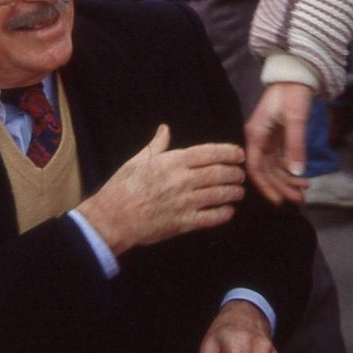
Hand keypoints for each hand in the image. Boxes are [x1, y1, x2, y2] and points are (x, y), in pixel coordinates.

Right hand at [79, 124, 244, 255]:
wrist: (112, 218)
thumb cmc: (123, 186)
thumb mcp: (138, 160)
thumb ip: (157, 145)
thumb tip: (165, 129)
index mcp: (172, 162)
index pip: (208, 153)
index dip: (227, 152)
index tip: (239, 154)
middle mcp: (181, 180)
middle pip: (218, 173)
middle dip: (234, 173)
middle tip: (241, 174)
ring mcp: (184, 202)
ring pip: (218, 195)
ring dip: (233, 192)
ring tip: (239, 191)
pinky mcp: (182, 223)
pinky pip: (210, 218)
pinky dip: (223, 214)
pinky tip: (229, 211)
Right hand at [244, 83, 312, 204]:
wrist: (296, 74)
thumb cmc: (292, 94)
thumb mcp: (295, 120)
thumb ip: (295, 146)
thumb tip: (297, 173)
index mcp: (255, 135)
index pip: (255, 168)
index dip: (266, 187)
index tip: (279, 201)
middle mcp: (257, 139)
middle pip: (266, 171)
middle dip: (281, 186)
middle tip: (299, 200)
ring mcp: (266, 138)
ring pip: (273, 167)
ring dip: (287, 180)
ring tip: (304, 191)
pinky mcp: (275, 137)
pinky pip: (279, 159)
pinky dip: (289, 169)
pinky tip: (301, 177)